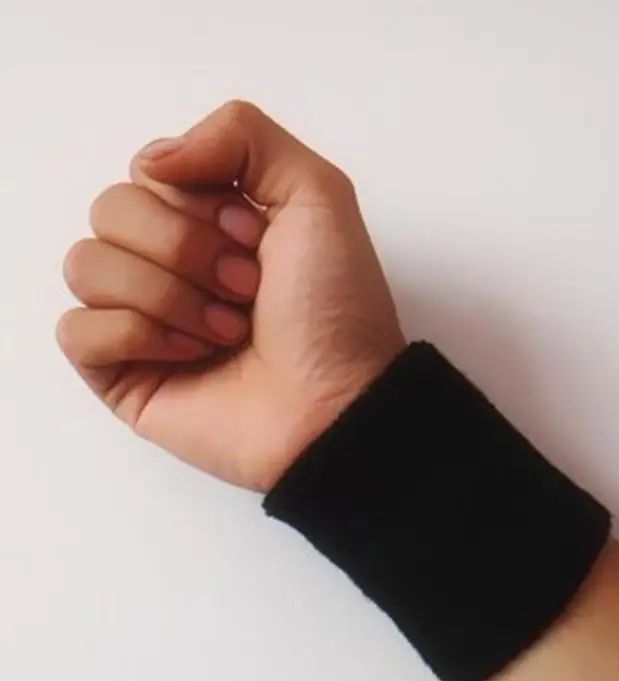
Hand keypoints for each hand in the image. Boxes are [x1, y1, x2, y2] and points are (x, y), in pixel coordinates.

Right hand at [57, 101, 405, 491]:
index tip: (254, 238)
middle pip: (111, 209)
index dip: (199, 201)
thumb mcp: (317, 193)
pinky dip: (138, 337)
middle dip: (186, 248)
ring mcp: (141, 316)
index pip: (149, 169)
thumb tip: (156, 161)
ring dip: (169, 295)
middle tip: (246, 289)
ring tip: (227, 331)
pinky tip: (191, 357)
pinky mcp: (121, 370)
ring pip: (86, 264)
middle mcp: (169, 261)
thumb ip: (243, 134)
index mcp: (208, 217)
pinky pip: (77, 329)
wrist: (335, 401)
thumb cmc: (335, 308)